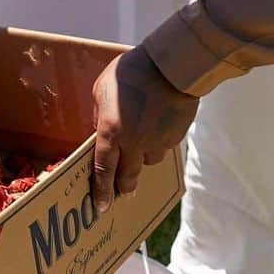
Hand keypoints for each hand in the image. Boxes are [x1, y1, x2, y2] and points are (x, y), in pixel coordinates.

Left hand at [91, 45, 198, 213]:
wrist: (170, 67)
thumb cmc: (130, 73)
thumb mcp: (101, 89)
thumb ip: (99, 115)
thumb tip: (100, 131)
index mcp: (111, 132)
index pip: (103, 170)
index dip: (101, 191)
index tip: (100, 206)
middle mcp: (133, 143)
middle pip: (127, 177)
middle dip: (122, 188)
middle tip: (121, 193)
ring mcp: (156, 142)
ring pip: (147, 162)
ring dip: (141, 159)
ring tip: (140, 145)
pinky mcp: (174, 137)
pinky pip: (163, 147)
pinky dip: (157, 142)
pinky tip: (157, 126)